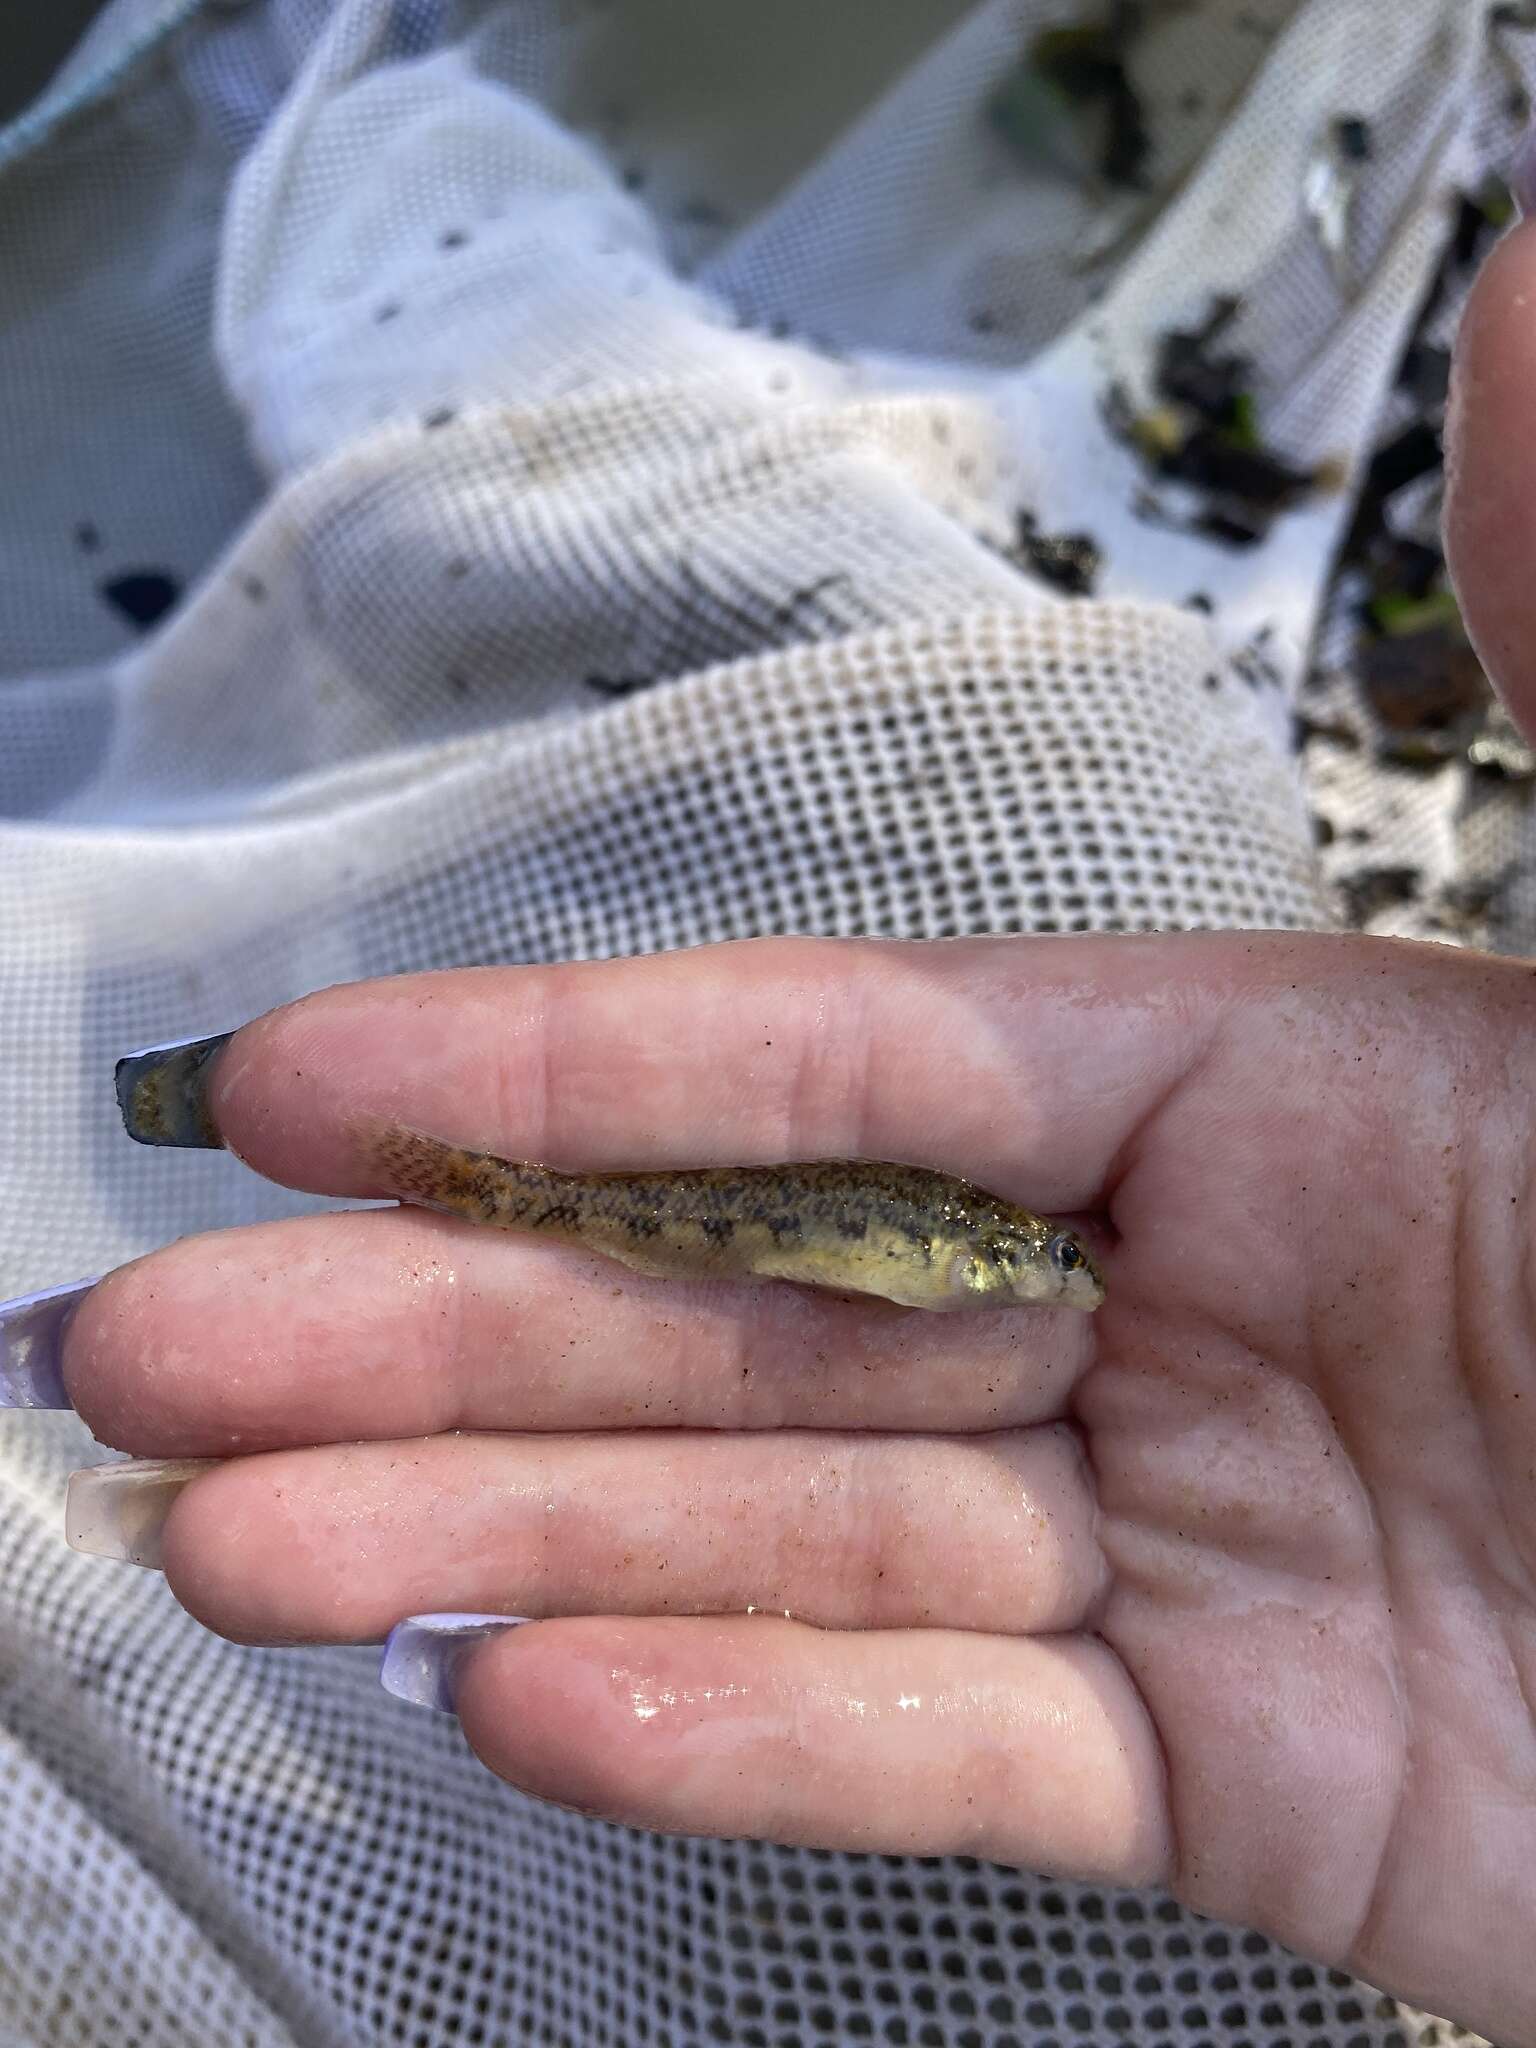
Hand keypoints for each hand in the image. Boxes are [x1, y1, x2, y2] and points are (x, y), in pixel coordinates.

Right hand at [62, 931, 1535, 2045]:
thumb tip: (1535, 298)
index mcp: (1265, 1086)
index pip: (840, 1068)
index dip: (561, 1072)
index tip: (311, 1089)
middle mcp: (1182, 1304)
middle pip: (743, 1310)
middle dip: (435, 1338)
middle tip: (162, 1355)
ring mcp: (1189, 1552)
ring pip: (786, 1534)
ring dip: (508, 1545)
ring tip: (246, 1545)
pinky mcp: (1232, 1783)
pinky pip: (941, 1748)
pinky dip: (736, 1729)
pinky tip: (518, 1694)